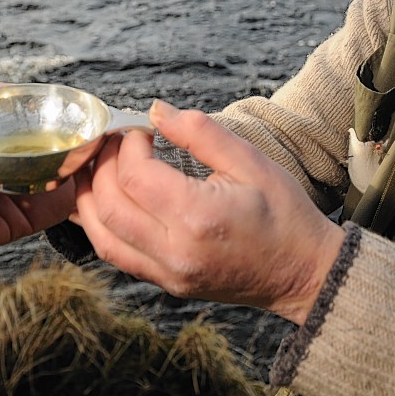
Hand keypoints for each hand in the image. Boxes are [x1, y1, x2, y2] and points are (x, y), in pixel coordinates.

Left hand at [73, 101, 344, 324]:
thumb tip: (156, 110)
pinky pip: (117, 255)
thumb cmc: (284, 214)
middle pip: (107, 205)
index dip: (127, 147)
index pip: (133, 177)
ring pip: (101, 236)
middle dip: (102, 166)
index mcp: (198, 217)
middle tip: (116, 144)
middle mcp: (175, 252)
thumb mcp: (251, 161)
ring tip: (98, 168)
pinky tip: (106, 200)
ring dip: (90, 198)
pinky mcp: (166, 284)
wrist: (304, 273)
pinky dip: (101, 225)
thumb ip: (201, 132)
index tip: (141, 132)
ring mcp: (168, 274)